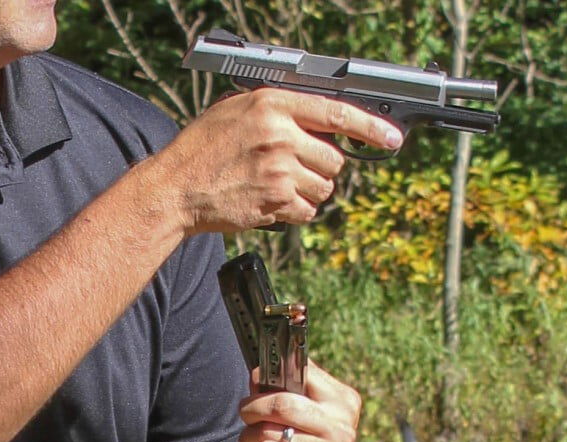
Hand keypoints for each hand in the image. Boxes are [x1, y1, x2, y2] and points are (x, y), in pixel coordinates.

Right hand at [152, 88, 402, 233]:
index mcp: (271, 105)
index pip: (336, 113)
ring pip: (324, 187)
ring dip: (307, 191)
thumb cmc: (200, 150)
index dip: (370, 127)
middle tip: (291, 168)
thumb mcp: (235, 112)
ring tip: (274, 186)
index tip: (391, 137)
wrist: (174, 188)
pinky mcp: (276, 201)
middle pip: (334, 159)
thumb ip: (276, 111)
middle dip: (319, 168)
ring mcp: (280, 170)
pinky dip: (294, 211)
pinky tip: (269, 202)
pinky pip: (308, 210)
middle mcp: (280, 135)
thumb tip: (319, 119)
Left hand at [238, 360, 361, 441]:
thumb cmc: (307, 439)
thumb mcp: (308, 410)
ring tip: (251, 440)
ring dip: (249, 435)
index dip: (270, 376)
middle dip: (252, 407)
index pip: (301, 373)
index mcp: (342, 400)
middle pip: (282, 403)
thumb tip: (258, 375)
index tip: (257, 382)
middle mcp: (340, 426)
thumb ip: (287, 388)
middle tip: (246, 414)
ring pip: (269, 430)